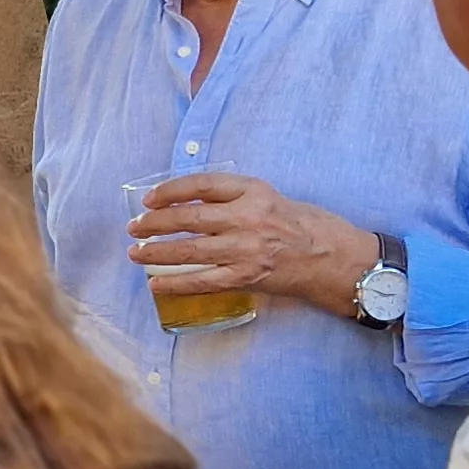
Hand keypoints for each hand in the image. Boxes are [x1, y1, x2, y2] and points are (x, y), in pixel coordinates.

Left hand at [129, 173, 378, 310]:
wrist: (334, 259)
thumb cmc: (304, 226)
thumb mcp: (271, 197)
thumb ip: (236, 198)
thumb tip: (190, 203)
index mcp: (254, 191)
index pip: (202, 185)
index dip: (170, 190)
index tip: (150, 198)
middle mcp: (248, 218)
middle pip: (189, 217)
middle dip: (155, 223)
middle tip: (134, 227)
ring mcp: (246, 250)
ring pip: (190, 250)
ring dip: (157, 252)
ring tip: (135, 253)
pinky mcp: (247, 277)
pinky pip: (203, 281)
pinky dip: (176, 283)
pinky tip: (156, 283)